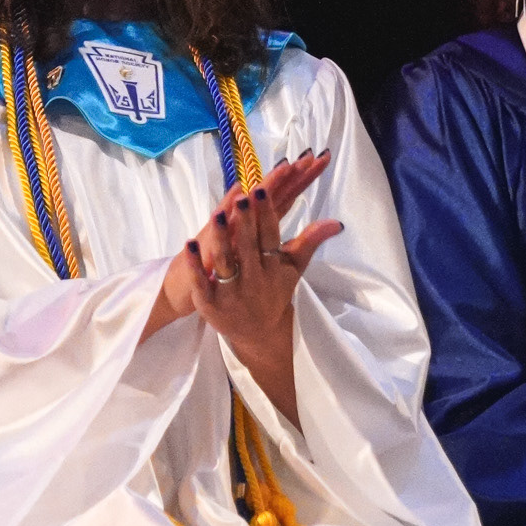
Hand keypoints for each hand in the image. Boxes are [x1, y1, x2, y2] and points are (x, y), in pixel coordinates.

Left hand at [186, 157, 342, 365]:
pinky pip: (201, 283)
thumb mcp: (292, 269)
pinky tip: (188, 244)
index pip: (270, 237)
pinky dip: (194, 266)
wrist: (257, 333)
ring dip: (221, 239)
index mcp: (272, 267)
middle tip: (242, 197)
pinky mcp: (210, 304)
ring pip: (225, 262)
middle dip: (245, 223)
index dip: (265, 215)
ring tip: (217, 214)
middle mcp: (252, 279)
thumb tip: (337, 222)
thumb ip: (309, 242)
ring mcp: (230, 292)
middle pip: (248, 247)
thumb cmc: (274, 292)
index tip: (261, 192)